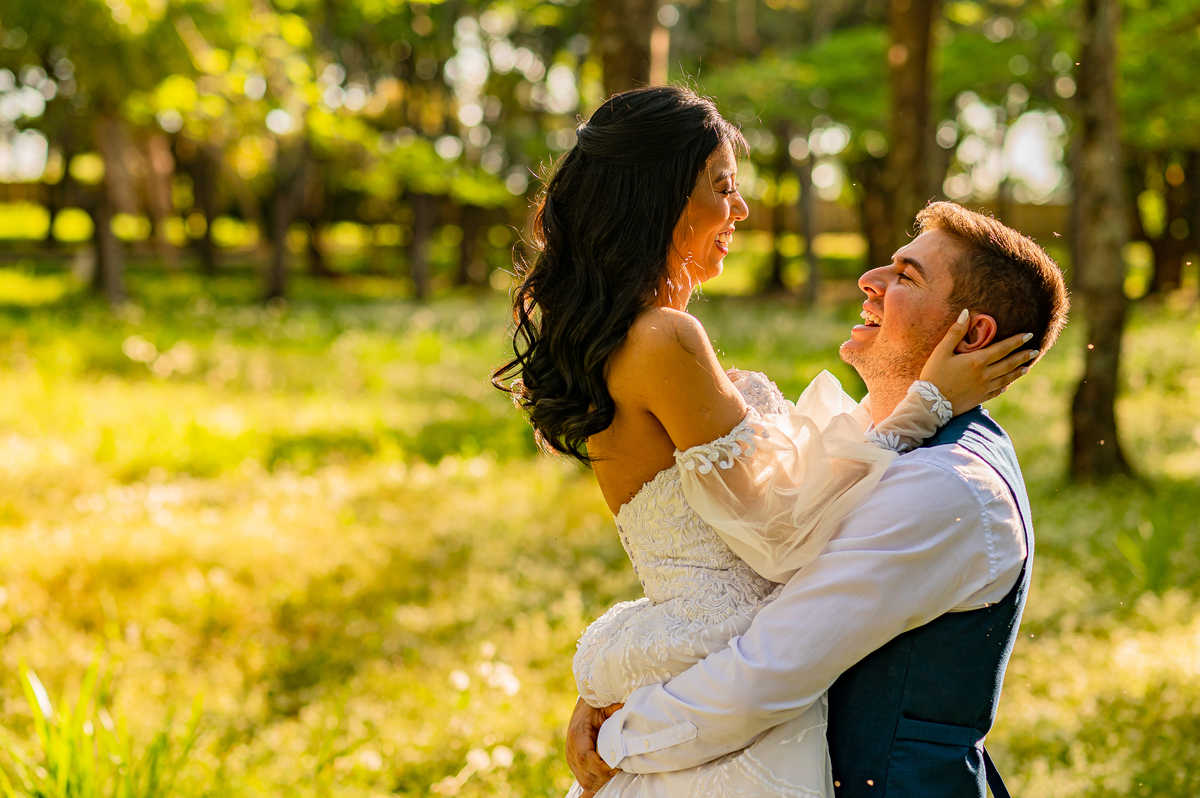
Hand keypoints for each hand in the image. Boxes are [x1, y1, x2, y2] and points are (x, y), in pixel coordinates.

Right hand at [566, 697, 622, 794]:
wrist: (581, 710)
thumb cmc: (593, 709)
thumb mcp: (603, 708)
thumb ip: (614, 710)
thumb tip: (628, 708)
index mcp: (577, 736)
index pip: (585, 759)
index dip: (601, 768)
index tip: (615, 767)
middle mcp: (571, 750)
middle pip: (586, 775)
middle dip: (604, 778)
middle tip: (619, 773)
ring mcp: (571, 759)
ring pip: (585, 781)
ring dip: (600, 783)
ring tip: (614, 776)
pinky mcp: (574, 764)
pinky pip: (583, 780)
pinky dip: (594, 784)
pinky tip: (602, 787)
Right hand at [919, 309, 1038, 414]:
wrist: (929, 405)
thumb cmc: (934, 375)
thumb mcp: (941, 351)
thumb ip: (955, 332)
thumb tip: (965, 313)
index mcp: (977, 361)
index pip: (1002, 349)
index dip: (1016, 341)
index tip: (1028, 335)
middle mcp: (984, 375)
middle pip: (1009, 364)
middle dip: (1023, 356)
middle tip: (1035, 350)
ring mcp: (983, 388)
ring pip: (1006, 378)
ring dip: (1018, 371)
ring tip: (1028, 366)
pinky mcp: (979, 398)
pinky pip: (997, 391)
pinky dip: (1005, 386)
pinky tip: (1008, 384)